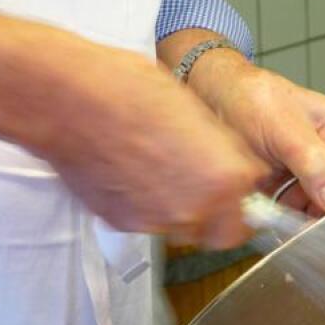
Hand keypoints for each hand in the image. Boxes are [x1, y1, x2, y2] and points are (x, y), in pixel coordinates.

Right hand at [34, 44, 268, 247]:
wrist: (71, 100)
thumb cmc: (133, 90)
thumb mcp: (198, 112)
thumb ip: (224, 153)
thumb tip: (235, 169)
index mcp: (226, 177)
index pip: (252, 215)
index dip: (242, 204)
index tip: (232, 194)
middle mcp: (198, 208)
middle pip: (220, 234)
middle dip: (217, 218)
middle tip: (201, 190)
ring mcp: (160, 221)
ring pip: (183, 231)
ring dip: (181, 213)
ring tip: (159, 175)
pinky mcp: (125, 225)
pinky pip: (148, 224)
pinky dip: (146, 207)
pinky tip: (131, 176)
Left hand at [189, 50, 324, 215]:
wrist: (213, 102)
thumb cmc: (251, 98)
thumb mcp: (284, 126)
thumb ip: (313, 161)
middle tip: (311, 222)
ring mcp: (317, 179)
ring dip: (311, 224)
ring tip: (287, 215)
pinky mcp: (295, 194)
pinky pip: (304, 220)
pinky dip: (293, 226)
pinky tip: (278, 219)